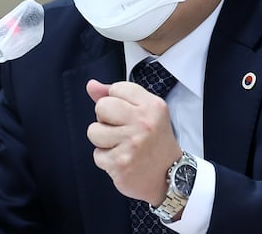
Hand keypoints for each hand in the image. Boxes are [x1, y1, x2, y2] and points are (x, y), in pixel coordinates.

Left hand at [86, 79, 181, 205]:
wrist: (170, 176)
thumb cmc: (153, 140)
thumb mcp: (144, 111)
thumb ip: (116, 95)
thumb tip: (91, 85)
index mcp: (151, 105)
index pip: (116, 88)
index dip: (116, 101)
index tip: (128, 114)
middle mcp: (143, 122)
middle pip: (101, 107)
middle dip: (105, 119)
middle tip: (120, 130)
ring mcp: (132, 144)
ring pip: (93, 131)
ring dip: (102, 141)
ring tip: (119, 145)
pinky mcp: (121, 163)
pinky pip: (97, 155)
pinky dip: (106, 159)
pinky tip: (121, 160)